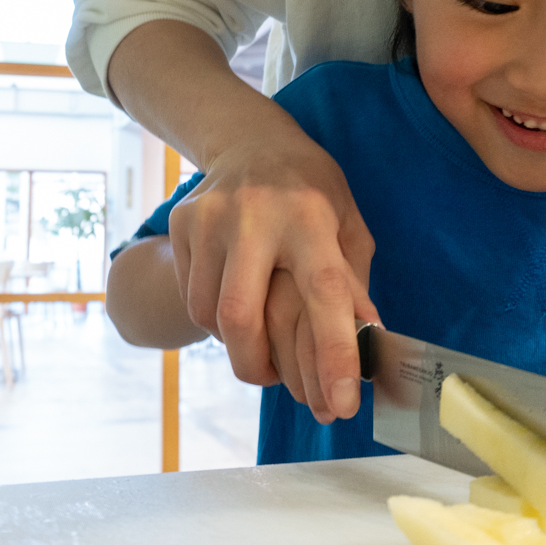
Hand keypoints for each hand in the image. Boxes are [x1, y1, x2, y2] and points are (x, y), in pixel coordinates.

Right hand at [168, 129, 380, 419]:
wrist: (251, 140)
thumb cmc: (312, 191)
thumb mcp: (348, 225)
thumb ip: (354, 284)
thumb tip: (364, 347)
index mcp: (310, 215)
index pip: (324, 293)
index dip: (334, 353)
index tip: (342, 404)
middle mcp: (255, 214)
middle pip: (242, 317)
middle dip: (259, 368)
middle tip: (279, 382)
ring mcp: (210, 217)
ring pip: (210, 315)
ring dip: (237, 345)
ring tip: (259, 338)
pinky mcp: (181, 224)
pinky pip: (192, 296)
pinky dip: (215, 319)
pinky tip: (235, 299)